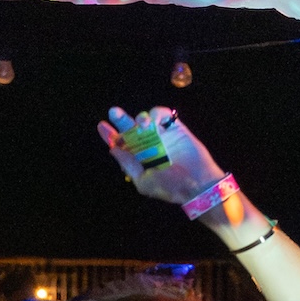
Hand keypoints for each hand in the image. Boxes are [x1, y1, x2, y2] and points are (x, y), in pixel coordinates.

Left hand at [98, 105, 226, 206]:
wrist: (198, 184)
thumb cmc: (170, 187)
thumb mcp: (144, 182)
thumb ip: (128, 165)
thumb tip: (112, 149)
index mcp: (139, 159)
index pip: (121, 145)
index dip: (110, 135)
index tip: (101, 126)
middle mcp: (148, 145)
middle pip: (130, 128)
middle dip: (120, 119)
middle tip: (113, 112)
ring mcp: (161, 135)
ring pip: (145, 119)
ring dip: (140, 118)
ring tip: (143, 125)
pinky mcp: (175, 127)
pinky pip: (163, 114)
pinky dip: (156, 113)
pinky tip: (155, 122)